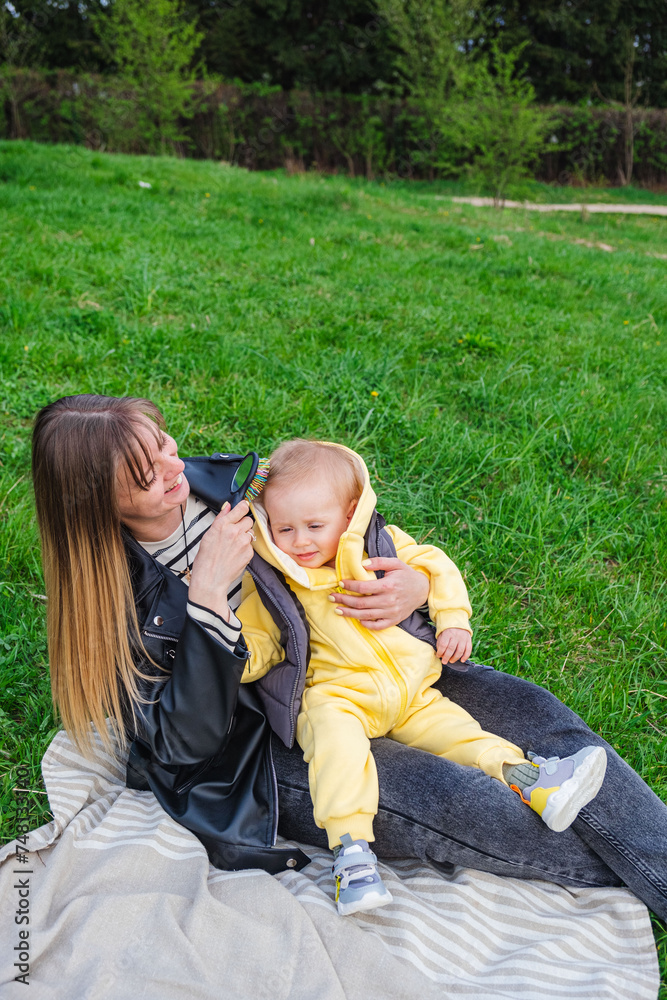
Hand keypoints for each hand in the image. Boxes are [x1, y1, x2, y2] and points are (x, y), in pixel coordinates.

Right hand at [188, 501, 253, 620]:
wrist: (210, 579)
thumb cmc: (206, 559)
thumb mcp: (208, 535)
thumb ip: (220, 519)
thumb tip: (228, 506)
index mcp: (222, 525)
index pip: (241, 508)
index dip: (243, 507)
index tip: (244, 508)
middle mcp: (234, 531)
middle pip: (249, 520)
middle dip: (243, 524)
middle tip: (235, 532)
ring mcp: (243, 542)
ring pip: (251, 532)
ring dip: (245, 536)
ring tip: (234, 545)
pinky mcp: (249, 552)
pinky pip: (251, 545)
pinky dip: (245, 548)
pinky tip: (235, 554)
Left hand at [333, 557, 429, 629]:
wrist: (423, 590)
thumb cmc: (406, 575)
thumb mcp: (395, 563)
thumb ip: (379, 561)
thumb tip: (362, 564)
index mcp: (388, 586)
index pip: (363, 588)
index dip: (349, 586)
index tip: (340, 583)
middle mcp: (389, 601)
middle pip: (361, 603)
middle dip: (344, 600)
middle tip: (332, 597)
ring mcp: (391, 612)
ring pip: (366, 615)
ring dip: (349, 613)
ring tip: (337, 610)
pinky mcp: (394, 620)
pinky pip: (377, 625)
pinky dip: (366, 624)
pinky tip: (357, 619)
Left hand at [436, 627, 471, 663]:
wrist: (458, 621)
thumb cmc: (447, 630)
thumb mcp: (441, 633)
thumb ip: (440, 643)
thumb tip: (440, 654)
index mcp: (447, 633)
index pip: (443, 645)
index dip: (440, 652)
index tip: (438, 656)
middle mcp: (456, 635)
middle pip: (451, 649)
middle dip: (447, 657)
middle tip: (444, 662)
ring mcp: (463, 638)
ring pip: (460, 651)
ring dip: (455, 658)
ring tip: (451, 661)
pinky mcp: (469, 640)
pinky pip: (468, 650)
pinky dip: (465, 656)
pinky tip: (462, 660)